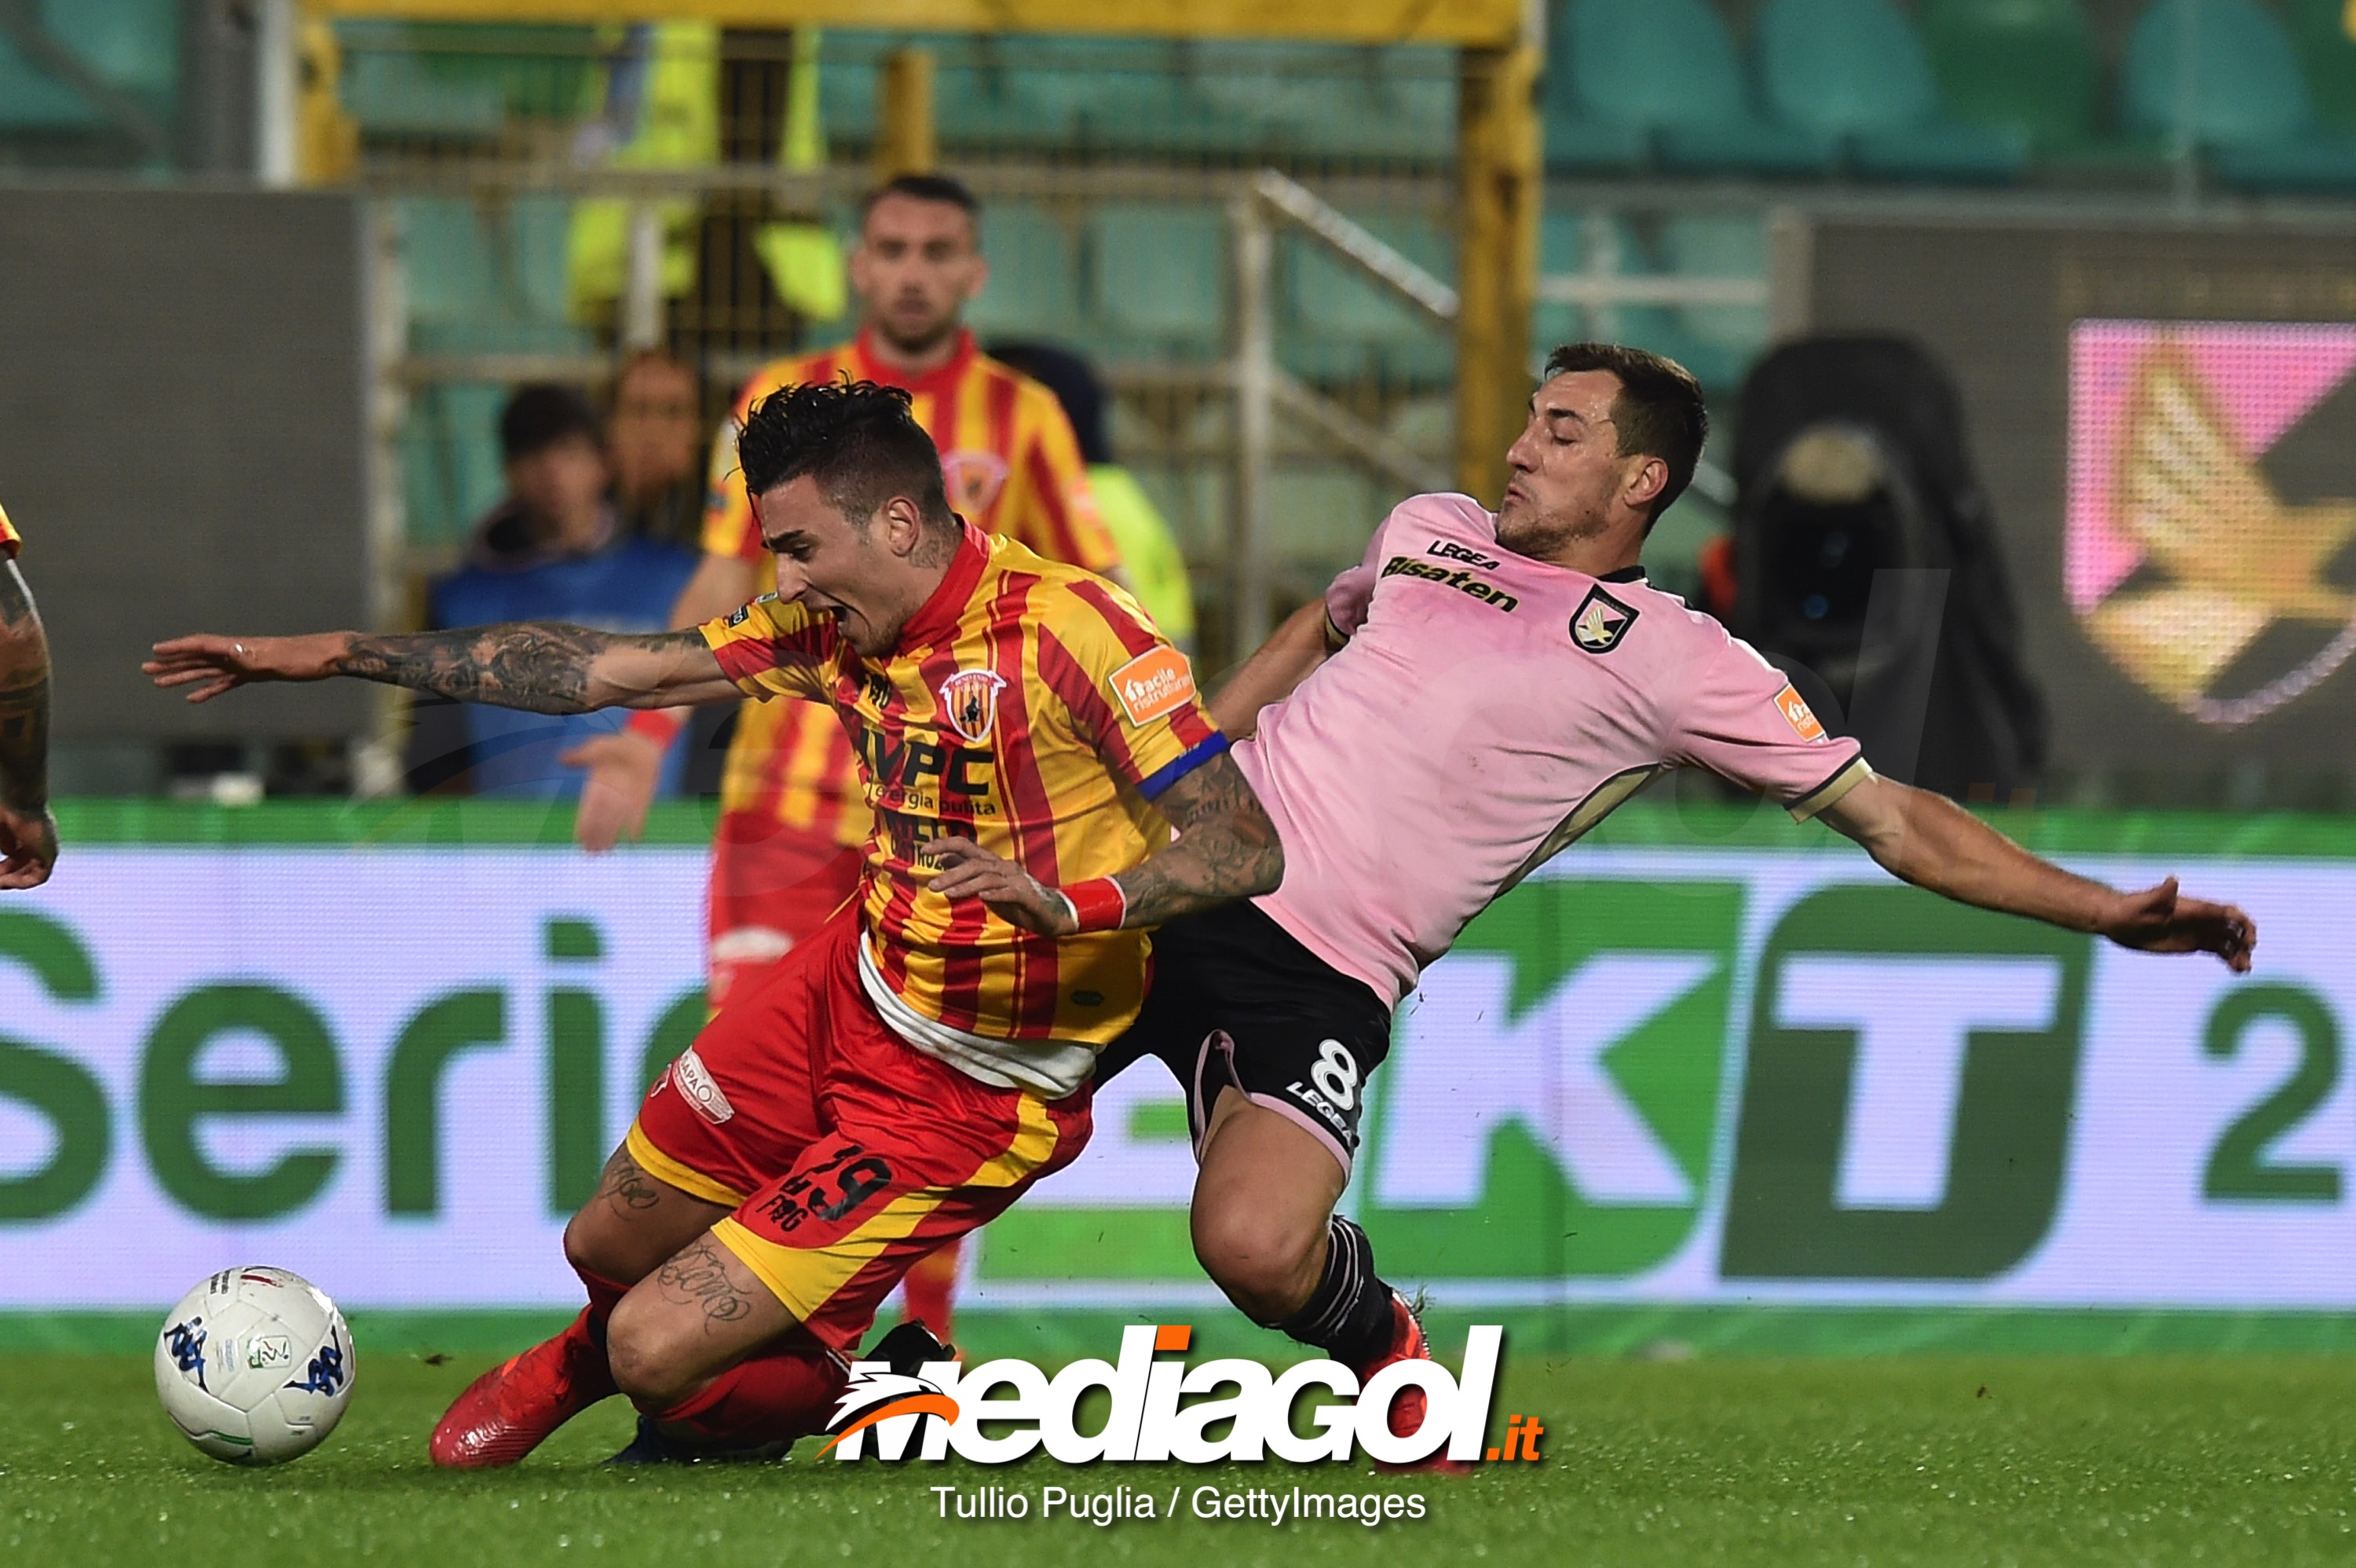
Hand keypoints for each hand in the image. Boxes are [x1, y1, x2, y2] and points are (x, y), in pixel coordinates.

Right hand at [0, 803, 55, 889]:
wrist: (17, 800)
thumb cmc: (4, 810)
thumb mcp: (1, 832)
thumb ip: (6, 844)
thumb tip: (7, 858)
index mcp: (28, 833)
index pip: (18, 856)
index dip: (4, 867)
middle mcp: (40, 841)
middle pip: (25, 865)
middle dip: (7, 875)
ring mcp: (47, 848)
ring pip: (32, 873)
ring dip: (13, 880)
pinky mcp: (51, 854)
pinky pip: (39, 876)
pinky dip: (22, 881)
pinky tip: (5, 882)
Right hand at [144, 633, 350, 703]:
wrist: (325, 658)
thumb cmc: (302, 657)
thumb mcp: (275, 658)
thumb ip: (251, 657)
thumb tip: (229, 652)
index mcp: (238, 647)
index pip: (201, 645)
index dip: (177, 648)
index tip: (155, 651)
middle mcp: (236, 653)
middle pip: (197, 658)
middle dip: (171, 664)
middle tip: (145, 670)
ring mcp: (244, 664)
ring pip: (206, 671)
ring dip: (183, 676)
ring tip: (160, 683)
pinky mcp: (254, 675)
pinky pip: (225, 683)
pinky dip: (208, 690)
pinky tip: (194, 698)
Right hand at [562, 730, 665, 851]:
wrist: (640, 745)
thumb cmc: (616, 746)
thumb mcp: (596, 749)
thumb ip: (581, 756)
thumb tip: (561, 758)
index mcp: (596, 788)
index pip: (587, 810)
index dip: (583, 824)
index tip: (579, 838)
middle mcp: (609, 798)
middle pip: (600, 822)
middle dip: (595, 837)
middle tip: (590, 853)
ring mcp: (625, 801)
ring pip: (615, 824)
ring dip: (610, 838)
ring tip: (605, 852)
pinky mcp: (641, 801)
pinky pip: (637, 818)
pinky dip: (636, 828)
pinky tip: (634, 840)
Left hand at [919, 835, 1076, 935]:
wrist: (1050, 914)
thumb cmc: (1016, 899)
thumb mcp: (986, 885)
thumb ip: (968, 871)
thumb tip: (943, 857)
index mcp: (992, 863)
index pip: (966, 847)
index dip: (945, 844)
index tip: (924, 850)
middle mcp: (1004, 867)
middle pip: (975, 864)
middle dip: (952, 874)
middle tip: (932, 885)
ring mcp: (1017, 880)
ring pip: (988, 878)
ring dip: (967, 885)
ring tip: (948, 894)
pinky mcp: (1028, 896)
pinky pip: (1010, 893)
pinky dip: (996, 894)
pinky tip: (983, 897)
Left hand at [2097, 877, 2256, 972]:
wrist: (2118, 920)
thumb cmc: (2129, 909)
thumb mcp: (2143, 903)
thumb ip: (2159, 894)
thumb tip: (2172, 881)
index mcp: (2194, 908)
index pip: (2226, 912)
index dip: (2242, 924)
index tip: (2248, 942)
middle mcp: (2200, 918)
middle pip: (2232, 928)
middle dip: (2244, 942)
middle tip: (2245, 961)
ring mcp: (2198, 931)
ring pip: (2228, 941)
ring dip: (2239, 953)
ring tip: (2242, 970)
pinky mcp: (2192, 943)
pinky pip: (2217, 950)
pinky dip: (2229, 958)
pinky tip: (2235, 970)